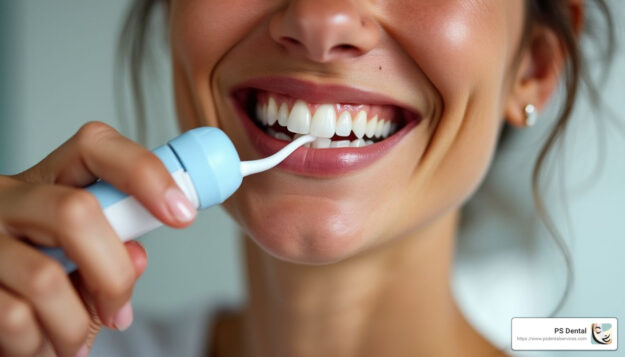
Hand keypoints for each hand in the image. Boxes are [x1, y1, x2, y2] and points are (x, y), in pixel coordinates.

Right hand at [0, 122, 196, 355]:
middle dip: (113, 274)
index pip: (96, 147)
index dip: (145, 173)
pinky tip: (38, 341)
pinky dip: (38, 342)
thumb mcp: (83, 258)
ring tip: (75, 340)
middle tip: (120, 310)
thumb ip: (114, 249)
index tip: (182, 213)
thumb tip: (136, 256)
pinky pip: (15, 316)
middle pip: (75, 213)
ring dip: (74, 324)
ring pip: (45, 278)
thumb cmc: (41, 281)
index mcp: (51, 181)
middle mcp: (10, 197)